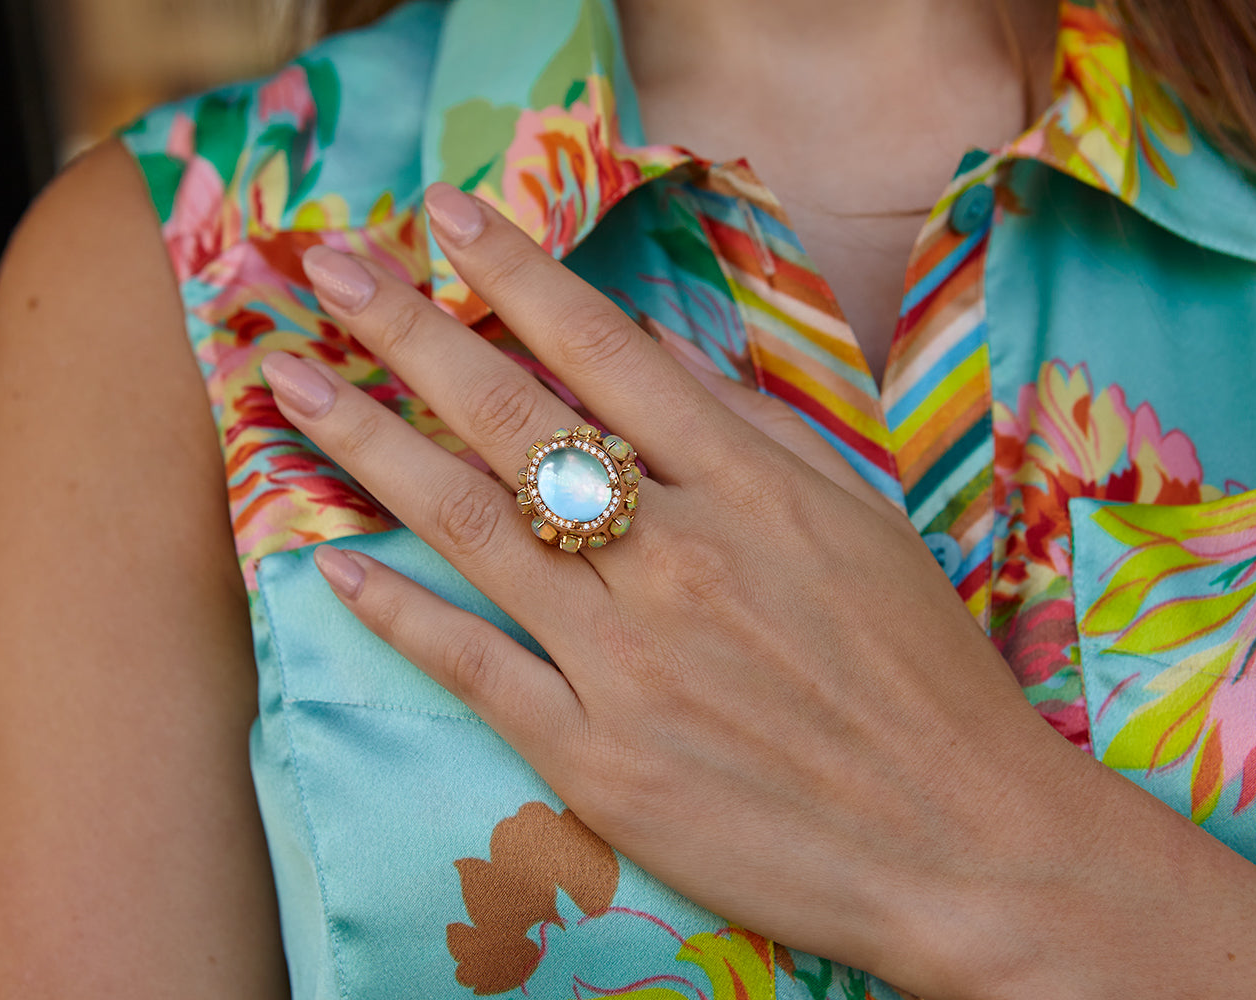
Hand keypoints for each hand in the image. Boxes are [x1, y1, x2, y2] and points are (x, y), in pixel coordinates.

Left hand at [260, 184, 1255, 997]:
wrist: (962, 842)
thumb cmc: (923, 678)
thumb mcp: (864, 526)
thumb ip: (762, 440)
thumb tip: (666, 367)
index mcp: (756, 490)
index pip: (612, 353)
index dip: (522, 275)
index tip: (451, 217)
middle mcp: (681, 558)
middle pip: (517, 421)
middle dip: (411, 330)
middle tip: (331, 269)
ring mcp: (631, 661)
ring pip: (472, 528)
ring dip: (370, 446)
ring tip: (292, 384)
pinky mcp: (599, 756)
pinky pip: (476, 665)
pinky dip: (399, 613)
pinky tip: (333, 566)